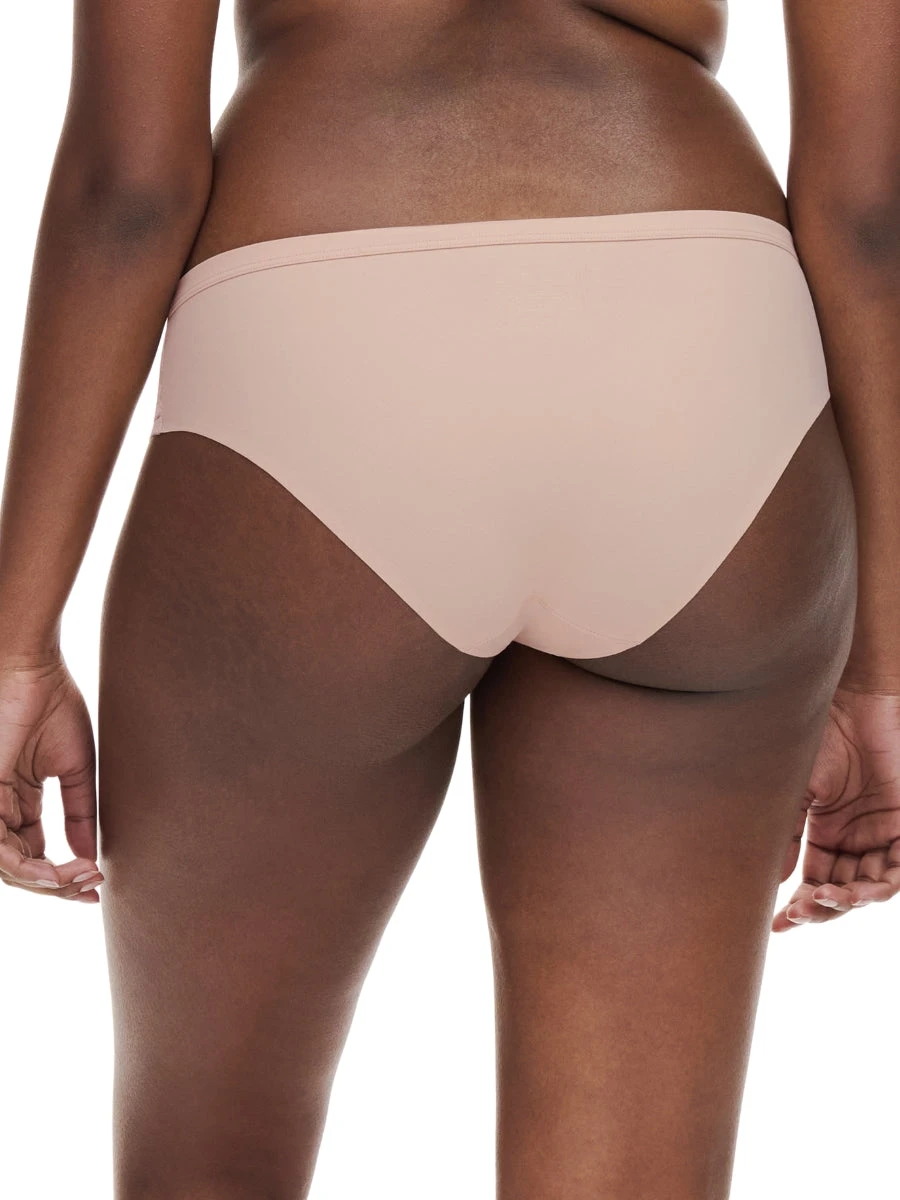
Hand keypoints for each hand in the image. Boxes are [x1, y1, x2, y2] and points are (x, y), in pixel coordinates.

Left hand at [0, 653, 103, 901]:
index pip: (32, 851)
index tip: (98, 881)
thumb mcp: (74, 768)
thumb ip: (79, 812)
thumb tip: (89, 855)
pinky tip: (58, 871)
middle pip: (20, 866)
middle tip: (92, 886)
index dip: (63, 874)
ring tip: (81, 879)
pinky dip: (27, 867)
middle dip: (58, 884)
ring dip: (46, 881)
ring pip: (6, 866)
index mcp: (15, 799)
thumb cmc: (51, 704)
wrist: (31, 669)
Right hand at [773, 685, 899, 930]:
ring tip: (831, 898)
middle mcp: (856, 838)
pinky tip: (862, 891)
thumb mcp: (795, 793)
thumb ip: (786, 836)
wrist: (849, 703)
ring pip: (873, 886)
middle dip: (824, 907)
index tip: (778, 925)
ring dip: (852, 900)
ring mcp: (882, 832)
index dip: (800, 907)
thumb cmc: (816, 739)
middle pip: (844, 890)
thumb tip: (776, 882)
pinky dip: (886, 884)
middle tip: (802, 911)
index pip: (815, 881)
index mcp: (827, 833)